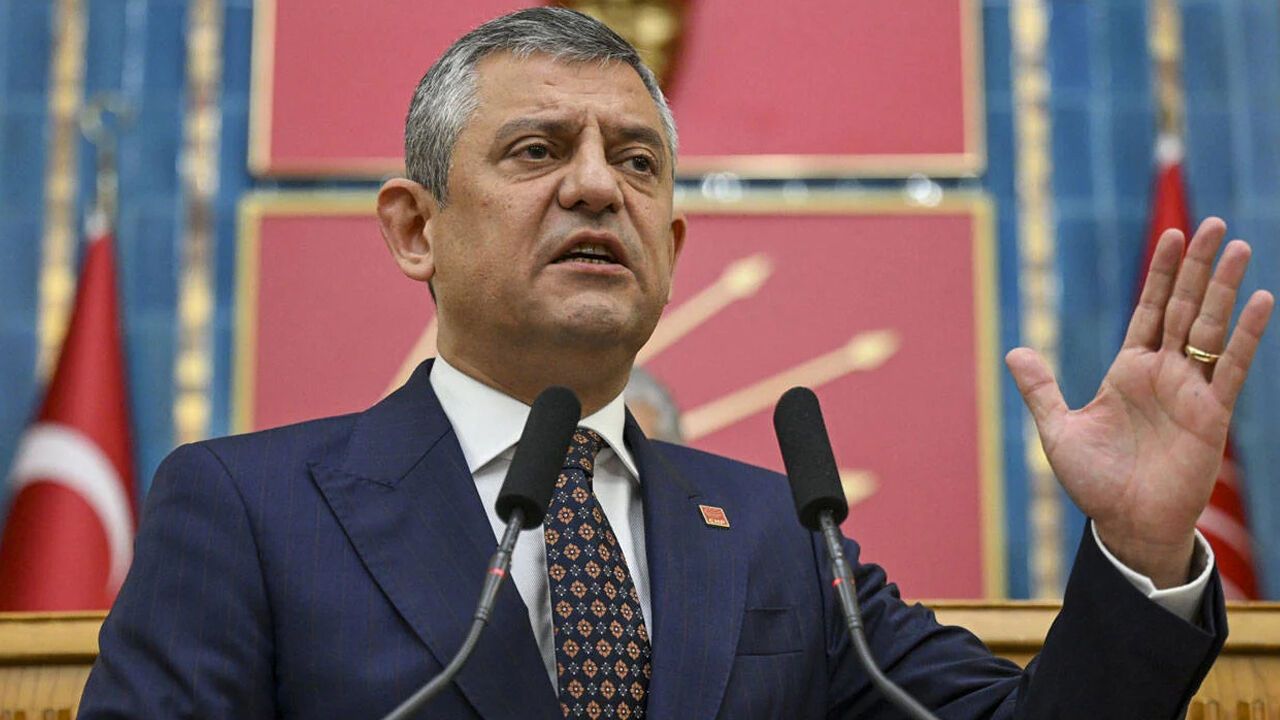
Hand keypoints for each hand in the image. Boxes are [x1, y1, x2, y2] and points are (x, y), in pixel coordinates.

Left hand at [1006, 218, 1273, 587]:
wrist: (1125, 524)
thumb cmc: (1095, 482)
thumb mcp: (1058, 429)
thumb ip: (1041, 389)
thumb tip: (1014, 351)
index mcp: (1130, 370)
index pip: (1150, 310)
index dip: (1161, 274)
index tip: (1172, 235)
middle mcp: (1164, 373)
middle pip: (1185, 307)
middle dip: (1198, 267)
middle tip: (1213, 224)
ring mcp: (1191, 391)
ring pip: (1211, 328)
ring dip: (1225, 288)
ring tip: (1239, 246)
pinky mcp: (1212, 415)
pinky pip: (1232, 368)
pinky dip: (1246, 336)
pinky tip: (1262, 302)